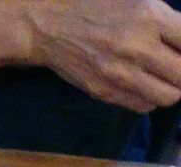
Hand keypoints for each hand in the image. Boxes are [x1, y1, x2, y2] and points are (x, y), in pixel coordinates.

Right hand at [28, 0, 180, 112]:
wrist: (49, 27)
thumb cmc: (96, 5)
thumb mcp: (137, 0)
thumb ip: (166, 20)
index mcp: (149, 17)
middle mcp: (137, 48)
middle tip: (176, 65)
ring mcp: (119, 74)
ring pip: (168, 96)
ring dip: (172, 88)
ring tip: (165, 77)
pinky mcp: (104, 91)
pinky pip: (143, 105)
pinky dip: (150, 97)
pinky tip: (144, 84)